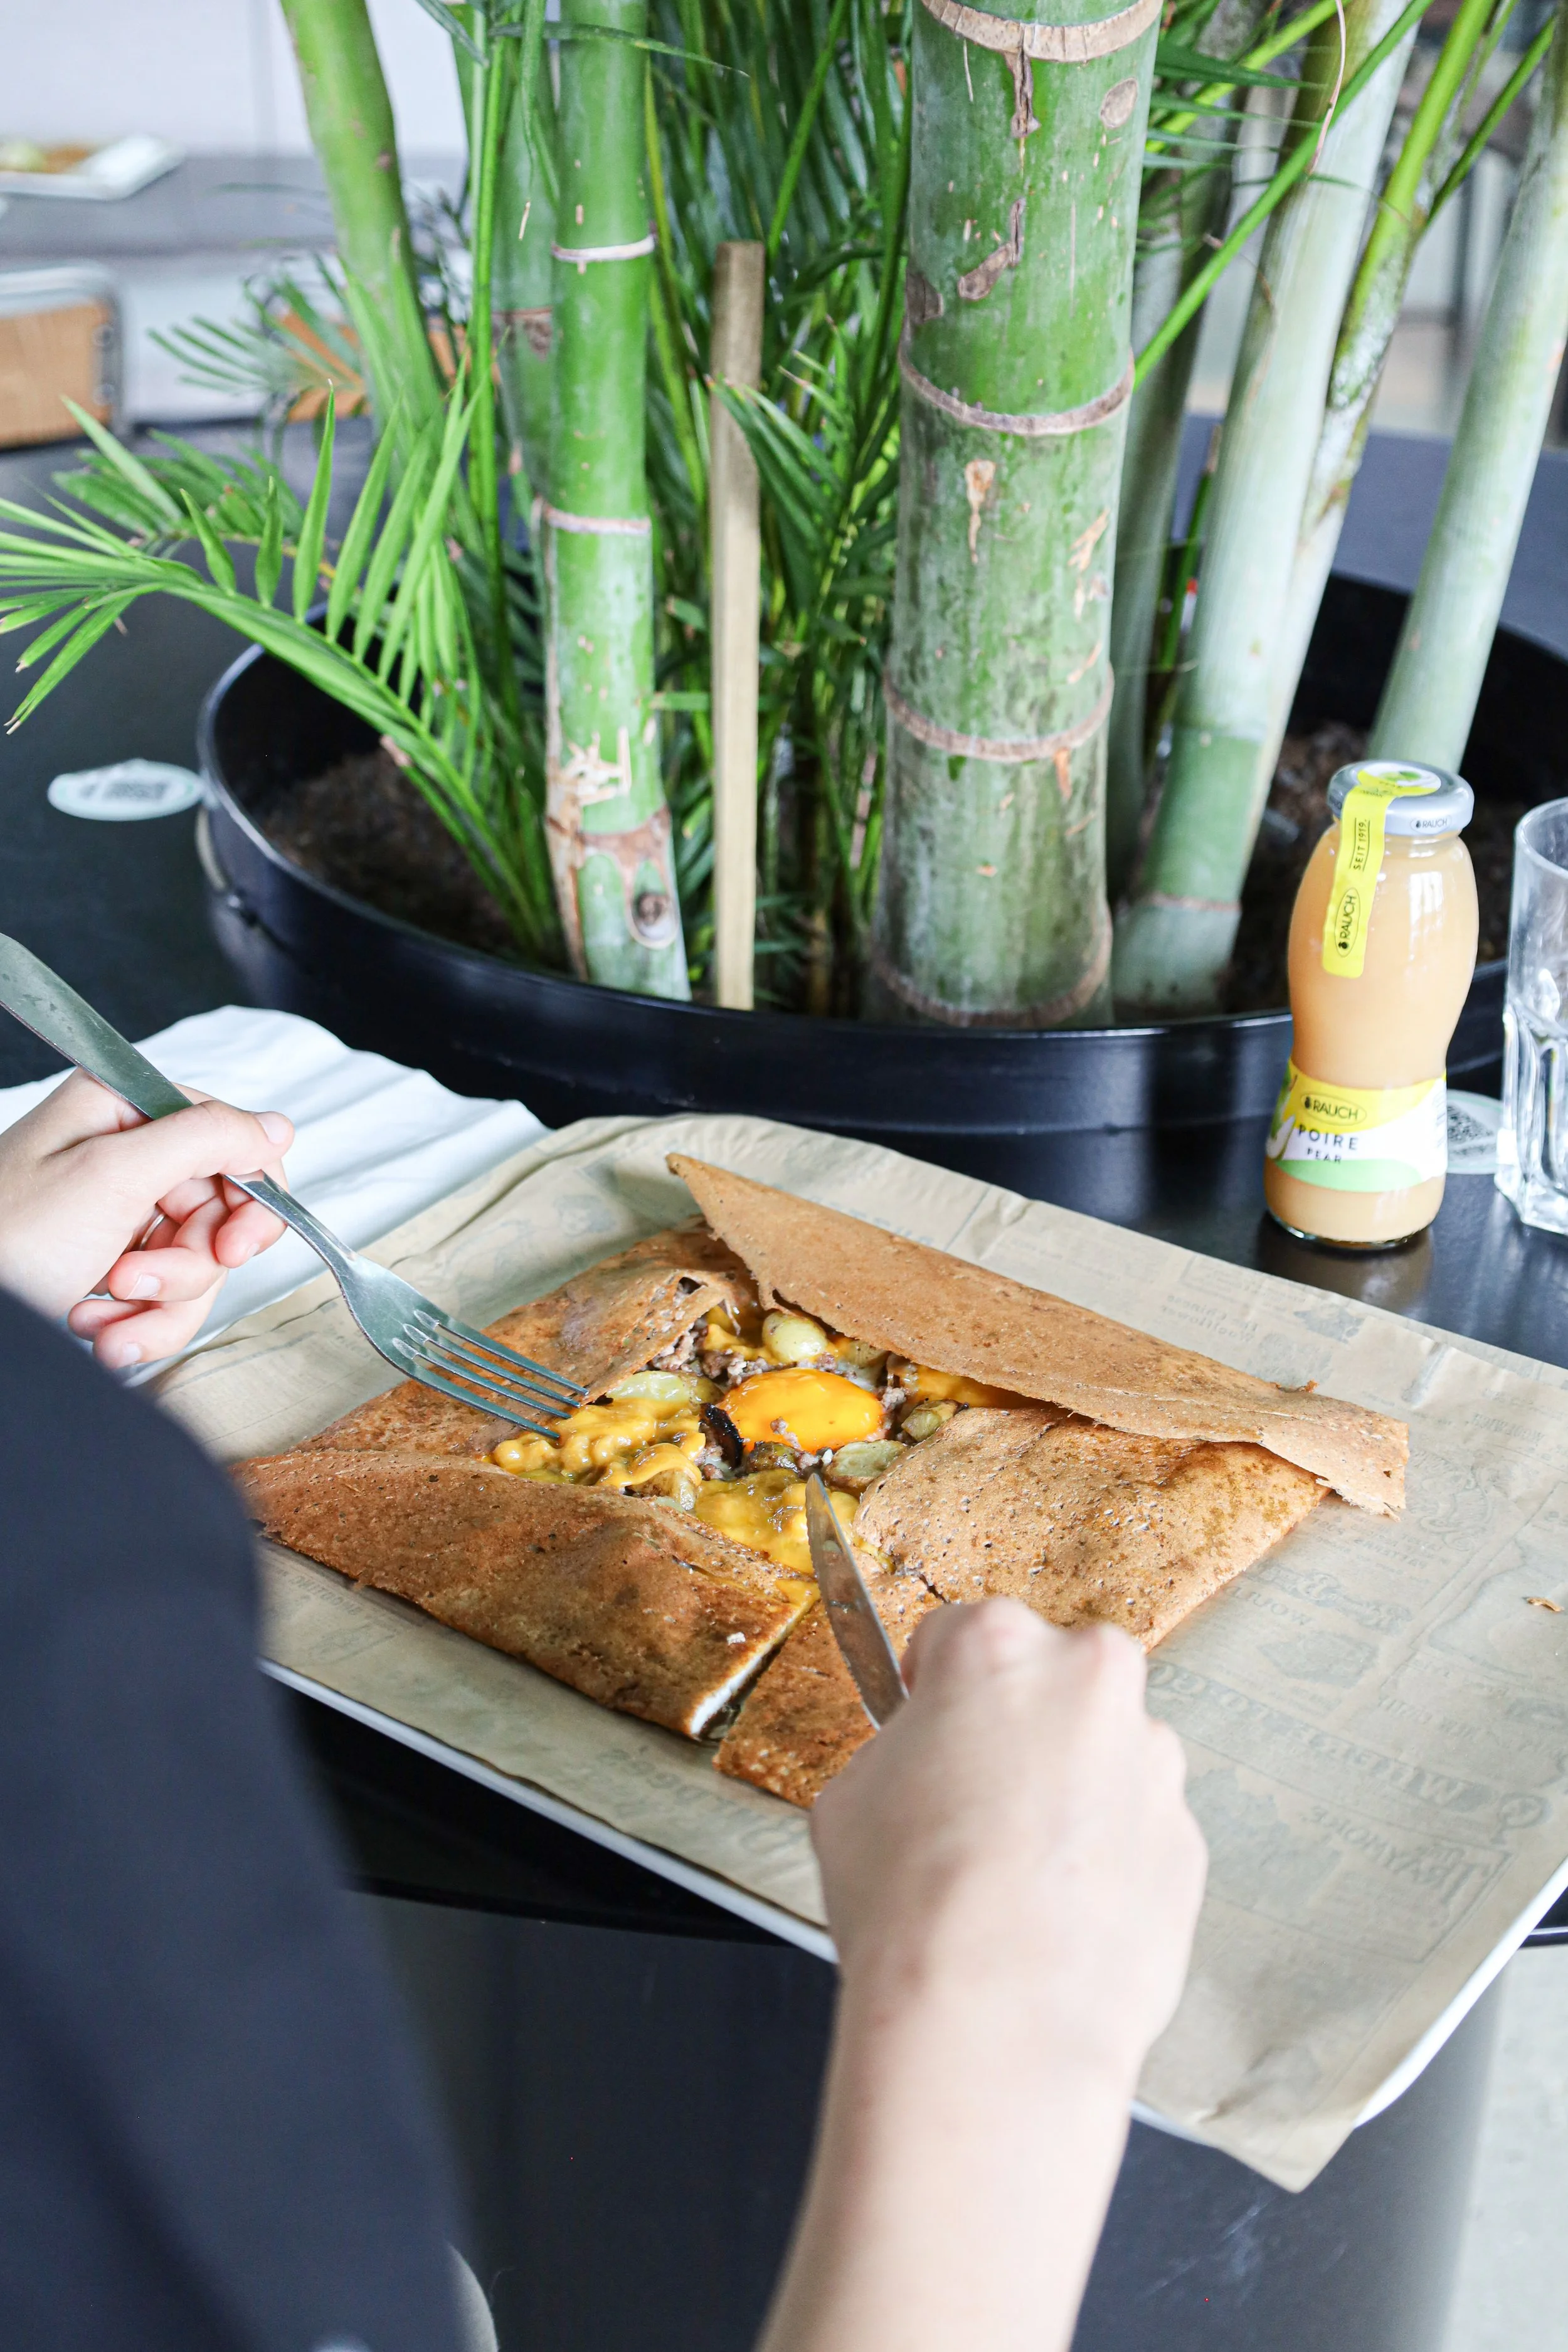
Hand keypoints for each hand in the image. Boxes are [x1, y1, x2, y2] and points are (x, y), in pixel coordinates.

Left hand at [0, 1069, 294, 1367]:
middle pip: (219, 1214)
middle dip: (184, 1266)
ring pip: (198, 1265)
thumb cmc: (5, 1238)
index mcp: (124, 1109)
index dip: (249, 1200)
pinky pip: (165, 1298)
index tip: (236, 1248)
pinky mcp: (111, 1265)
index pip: (232, 1142)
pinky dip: (138, 1325)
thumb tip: (277, 1128)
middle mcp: (125, 1155)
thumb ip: (204, 1138)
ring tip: (99, 1317)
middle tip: (134, 1282)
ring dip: (156, 1306)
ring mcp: (119, 1214)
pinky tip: (96, 1331)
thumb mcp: (110, 1175)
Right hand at [814, 1600, 1205, 2086]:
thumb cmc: (912, 1905)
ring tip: (1013, 1875)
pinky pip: (1136, 1830)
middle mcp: (1090, 1681)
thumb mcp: (851, 1797)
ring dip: (1068, 1792)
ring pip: (1101, 1755)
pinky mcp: (1187, 1840)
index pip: (956, 1634)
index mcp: (999, 1644)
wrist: (995, 2021)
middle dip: (1014, 1726)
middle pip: (1048, 1681)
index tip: (924, 1723)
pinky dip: (1105, 1858)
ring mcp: (1151, 1761)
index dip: (931, 1688)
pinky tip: (1055, 1913)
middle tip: (969, 1799)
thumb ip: (899, 1750)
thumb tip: (919, 1760)